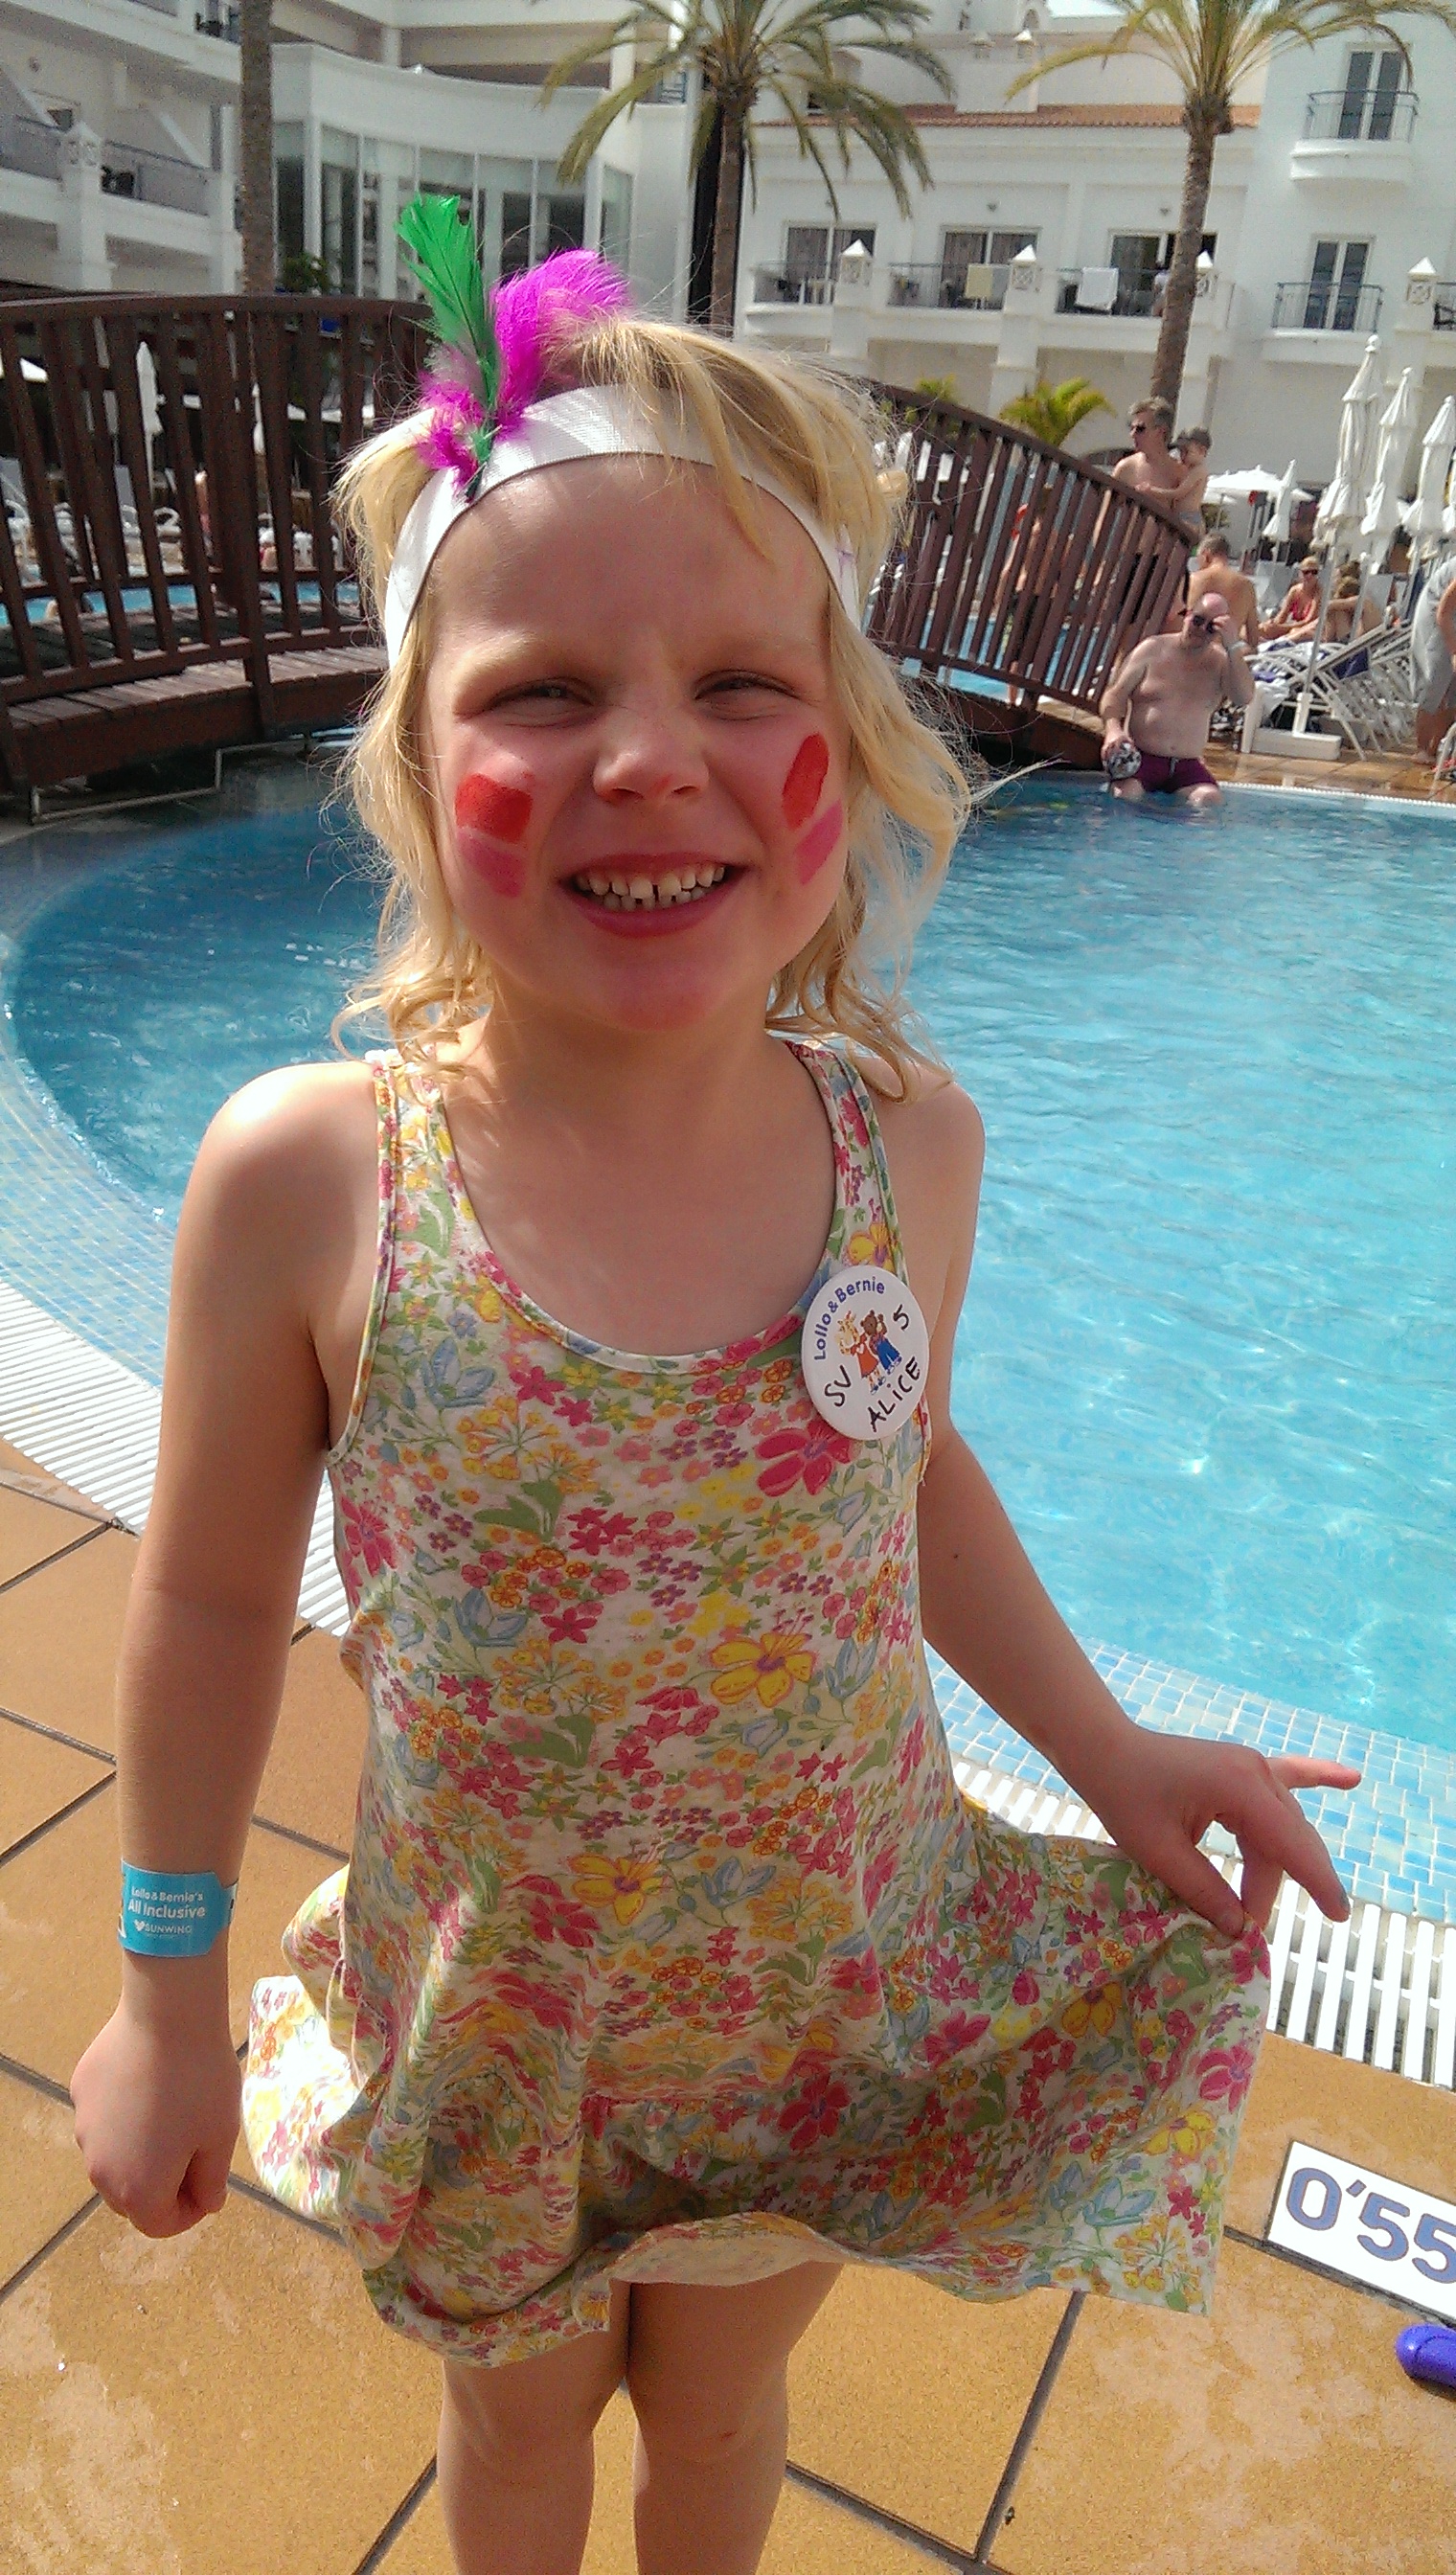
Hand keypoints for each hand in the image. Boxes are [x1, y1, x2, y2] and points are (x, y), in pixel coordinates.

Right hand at [72, 2002, 240, 2238]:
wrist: (168, 2016)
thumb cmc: (203, 2081)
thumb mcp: (220, 2137)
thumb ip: (211, 2182)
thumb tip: (207, 2204)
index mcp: (137, 2190)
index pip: (158, 2224)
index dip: (188, 2212)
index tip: (209, 2185)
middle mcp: (101, 2169)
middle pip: (131, 2196)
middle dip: (162, 2185)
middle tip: (194, 2150)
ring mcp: (85, 2129)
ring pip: (114, 2156)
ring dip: (141, 2149)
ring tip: (173, 2112)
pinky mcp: (81, 2092)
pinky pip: (104, 2118)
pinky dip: (125, 2114)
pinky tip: (150, 2082)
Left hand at [1086, 1730, 1360, 1937]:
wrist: (1104, 1750)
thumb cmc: (1124, 1797)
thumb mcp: (1159, 1853)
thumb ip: (1205, 1889)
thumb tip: (1240, 1927)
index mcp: (1240, 1788)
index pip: (1289, 1844)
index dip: (1316, 1882)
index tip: (1336, 1917)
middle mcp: (1255, 1772)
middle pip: (1282, 1841)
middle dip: (1272, 1887)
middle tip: (1249, 1929)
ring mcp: (1251, 1765)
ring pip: (1279, 1827)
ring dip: (1271, 1865)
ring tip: (1253, 1908)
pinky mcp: (1241, 1767)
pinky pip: (1288, 1775)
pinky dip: (1317, 1776)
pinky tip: (1350, 1779)